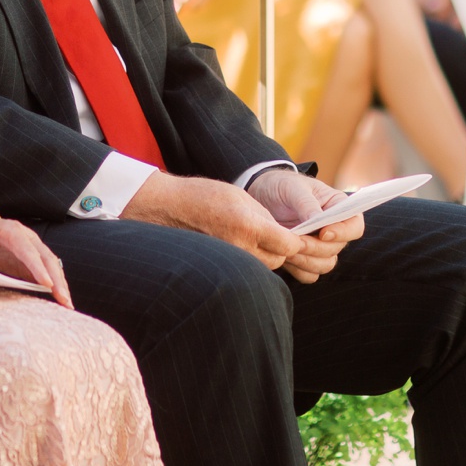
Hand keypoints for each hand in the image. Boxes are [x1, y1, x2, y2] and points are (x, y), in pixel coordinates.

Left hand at [0, 212, 74, 308]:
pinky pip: (46, 273)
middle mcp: (27, 239)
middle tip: (64, 299)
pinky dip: (54, 286)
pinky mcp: (29, 261)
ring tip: (67, 304)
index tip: (47, 284)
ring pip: (51, 267)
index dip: (39, 267)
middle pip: (47, 259)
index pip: (29, 251)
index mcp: (13, 232)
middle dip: (57, 280)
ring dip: (60, 285)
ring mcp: (31, 250)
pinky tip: (59, 300)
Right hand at [121, 173, 303, 271]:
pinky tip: (243, 247)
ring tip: (258, 239)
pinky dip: (249, 261)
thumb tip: (283, 233)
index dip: (298, 240)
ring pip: (262, 267)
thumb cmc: (202, 196)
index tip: (299, 235)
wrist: (166, 209)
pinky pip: (244, 268)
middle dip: (283, 249)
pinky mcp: (219, 268)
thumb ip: (265, 217)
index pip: (289, 246)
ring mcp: (229, 261)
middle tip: (279, 236)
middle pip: (278, 260)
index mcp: (249, 226)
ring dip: (266, 256)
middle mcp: (240, 248)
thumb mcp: (240, 196)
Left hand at [248, 169, 363, 283]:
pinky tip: (282, 256)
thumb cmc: (281, 185)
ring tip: (286, 249)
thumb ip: (307, 204)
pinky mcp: (306, 258)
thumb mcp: (293, 188)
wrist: (261, 196)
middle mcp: (335, 229)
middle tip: (293, 241)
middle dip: (315, 248)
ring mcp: (321, 246)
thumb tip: (319, 222)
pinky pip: (309, 274)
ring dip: (305, 261)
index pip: (355, 226)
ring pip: (324, 265)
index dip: (343, 233)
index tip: (322, 233)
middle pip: (337, 249)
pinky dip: (297, 269)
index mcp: (338, 207)